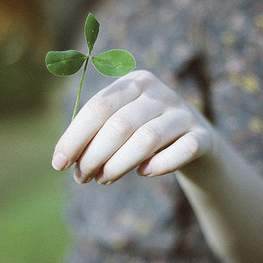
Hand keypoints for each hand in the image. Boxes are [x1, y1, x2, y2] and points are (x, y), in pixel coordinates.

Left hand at [51, 70, 212, 184]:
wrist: (193, 141)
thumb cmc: (143, 133)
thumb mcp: (119, 125)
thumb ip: (93, 135)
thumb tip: (64, 160)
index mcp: (134, 82)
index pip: (98, 107)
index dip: (74, 137)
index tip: (59, 164)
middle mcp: (160, 92)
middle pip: (119, 125)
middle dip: (94, 156)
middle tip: (83, 177)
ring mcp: (183, 113)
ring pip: (146, 139)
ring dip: (119, 165)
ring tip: (104, 180)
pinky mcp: (203, 137)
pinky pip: (182, 151)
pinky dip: (159, 166)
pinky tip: (143, 173)